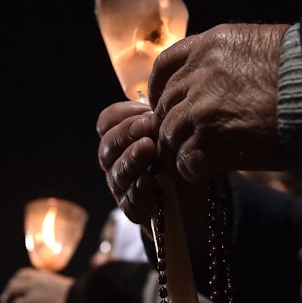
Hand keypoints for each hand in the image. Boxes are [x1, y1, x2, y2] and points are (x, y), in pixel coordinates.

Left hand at [0, 268, 73, 302]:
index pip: (17, 279)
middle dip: (6, 300)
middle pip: (11, 292)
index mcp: (35, 275)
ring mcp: (32, 299)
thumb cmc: (69, 292)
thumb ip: (38, 283)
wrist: (79, 300)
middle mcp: (31, 285)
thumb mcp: (51, 281)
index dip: (11, 288)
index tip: (10, 295)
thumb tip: (23, 292)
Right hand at [96, 101, 206, 232]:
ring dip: (131, 158)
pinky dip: (138, 189)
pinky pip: (129, 200)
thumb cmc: (180, 155)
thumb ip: (164, 113)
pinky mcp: (134, 210)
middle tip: (146, 125)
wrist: (194, 196)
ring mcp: (122, 186)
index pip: (107, 121)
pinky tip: (149, 180)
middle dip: (126, 134)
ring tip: (149, 148)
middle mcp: (116, 161)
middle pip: (107, 145)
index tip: (147, 110)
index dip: (122, 114)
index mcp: (122, 137)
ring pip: (117, 172)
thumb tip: (164, 93)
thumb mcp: (174, 129)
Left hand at [148, 23, 290, 184]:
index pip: (165, 66)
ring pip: (170, 136)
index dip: (159, 90)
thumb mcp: (261, 47)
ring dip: (181, 150)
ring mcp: (202, 109)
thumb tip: (212, 78)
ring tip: (199, 159)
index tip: (162, 104)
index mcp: (210, 45)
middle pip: (166, 106)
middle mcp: (199, 74)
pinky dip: (193, 170)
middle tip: (185, 140)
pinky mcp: (212, 142)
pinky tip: (209, 172)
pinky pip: (186, 162)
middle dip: (171, 125)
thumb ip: (227, 60)